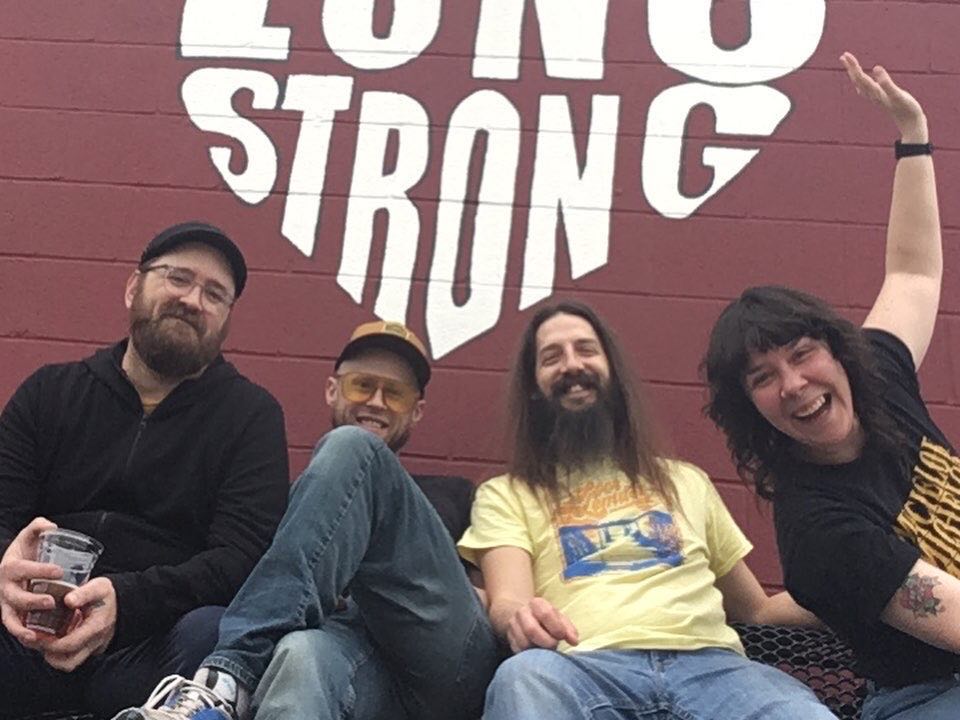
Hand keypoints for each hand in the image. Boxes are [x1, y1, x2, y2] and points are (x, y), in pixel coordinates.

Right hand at [0, 517, 62, 646]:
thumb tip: (51, 527)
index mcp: (9, 566)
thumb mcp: (30, 535)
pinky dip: (20, 634)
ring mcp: (5, 602)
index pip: (21, 569)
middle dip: (32, 600)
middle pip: (14, 596)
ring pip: (9, 616)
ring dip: (20, 626)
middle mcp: (4, 586)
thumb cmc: (26, 550)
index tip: (59, 571)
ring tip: (35, 633)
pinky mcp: (10, 613)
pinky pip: (12, 626)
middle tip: (51, 601)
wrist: (16, 565)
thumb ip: (39, 526)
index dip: (38, 570)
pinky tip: (33, 639)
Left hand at [41, 577, 116, 671]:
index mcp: (96, 627)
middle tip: (36, 641)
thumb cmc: (107, 595)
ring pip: (69, 664)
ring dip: (53, 657)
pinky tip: (52, 641)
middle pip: (68, 662)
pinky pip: (73, 658)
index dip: (50, 644)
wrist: (123, 602)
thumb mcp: (98, 587)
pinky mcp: (90, 650)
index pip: (70, 644)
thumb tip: (68, 600)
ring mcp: (93, 648)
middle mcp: (95, 642)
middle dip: (48, 654)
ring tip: (42, 642)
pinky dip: (60, 654)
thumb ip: (83, 593)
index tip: (36, 635)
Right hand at [505, 597, 578, 653]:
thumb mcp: (558, 617)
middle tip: (554, 646)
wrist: (522, 615)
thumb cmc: (546, 619)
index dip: (556, 627)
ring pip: (523, 643)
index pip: (546, 613)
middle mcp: (522, 612)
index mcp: (536, 603)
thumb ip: (568, 628)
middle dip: (546, 642)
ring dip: (537, 650)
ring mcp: (513, 626)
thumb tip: (574, 641)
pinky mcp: (509, 639)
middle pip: (531, 630)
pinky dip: (529, 655)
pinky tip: (536, 653)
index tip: (562, 637)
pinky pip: (518, 650)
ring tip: (546, 650)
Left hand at [840, 51, 927, 142]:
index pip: (860, 77)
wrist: (911, 124)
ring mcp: (876, 98)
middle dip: (851, 68)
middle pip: (858, 80)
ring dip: (855, 74)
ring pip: (861, 84)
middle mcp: (873, 95)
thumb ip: (886, 83)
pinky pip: (867, 90)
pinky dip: (862, 83)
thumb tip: (876, 68)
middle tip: (844, 56)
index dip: (853, 66)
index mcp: (875, 92)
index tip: (846, 55)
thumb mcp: (898, 95)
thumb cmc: (906, 109)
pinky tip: (862, 82)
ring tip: (850, 64)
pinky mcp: (882, 99)